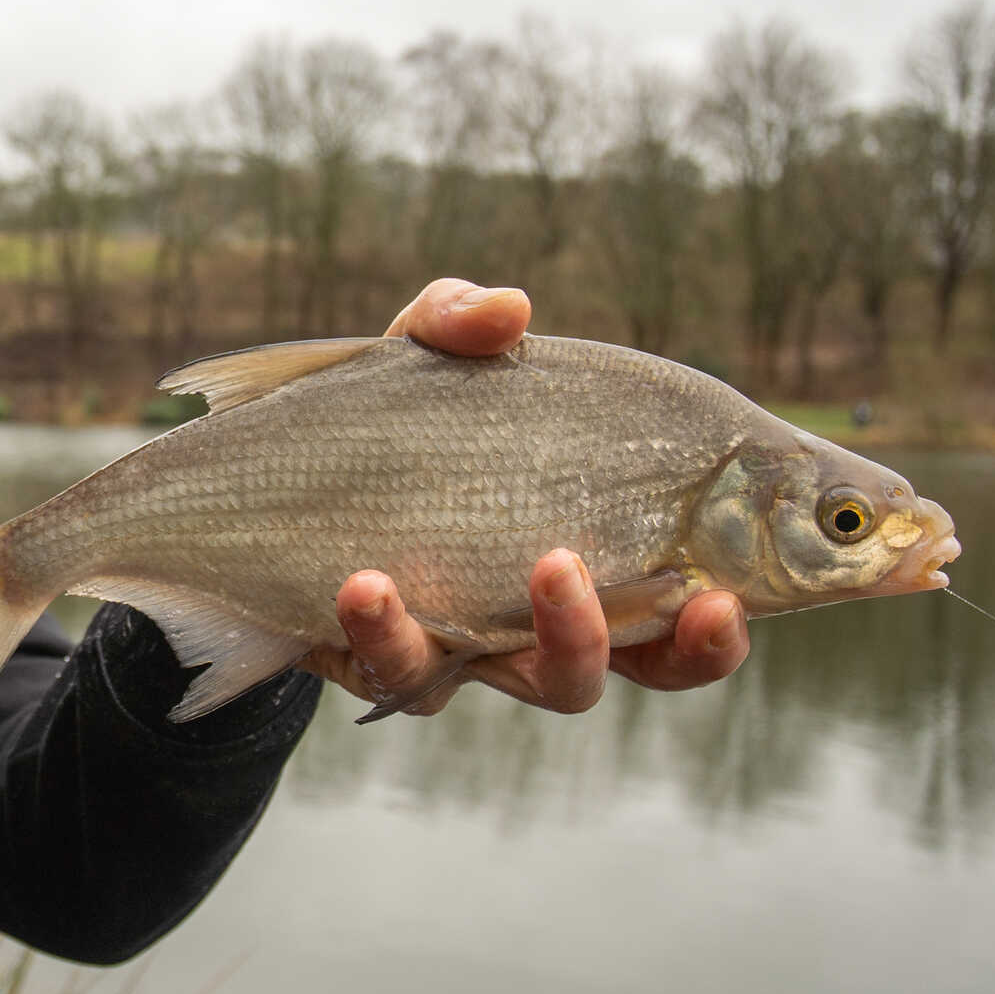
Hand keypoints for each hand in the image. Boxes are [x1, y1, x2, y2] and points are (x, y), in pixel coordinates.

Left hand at [296, 280, 752, 716]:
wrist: (256, 489)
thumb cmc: (376, 423)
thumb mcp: (418, 357)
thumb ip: (459, 321)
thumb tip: (511, 310)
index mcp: (602, 538)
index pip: (698, 591)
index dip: (730, 612)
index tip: (738, 592)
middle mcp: (557, 611)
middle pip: (658, 663)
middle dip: (687, 646)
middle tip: (695, 600)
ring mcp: (480, 647)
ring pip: (553, 683)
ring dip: (568, 634)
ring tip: (549, 564)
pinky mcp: (392, 667)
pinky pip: (406, 673)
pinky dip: (389, 628)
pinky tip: (365, 582)